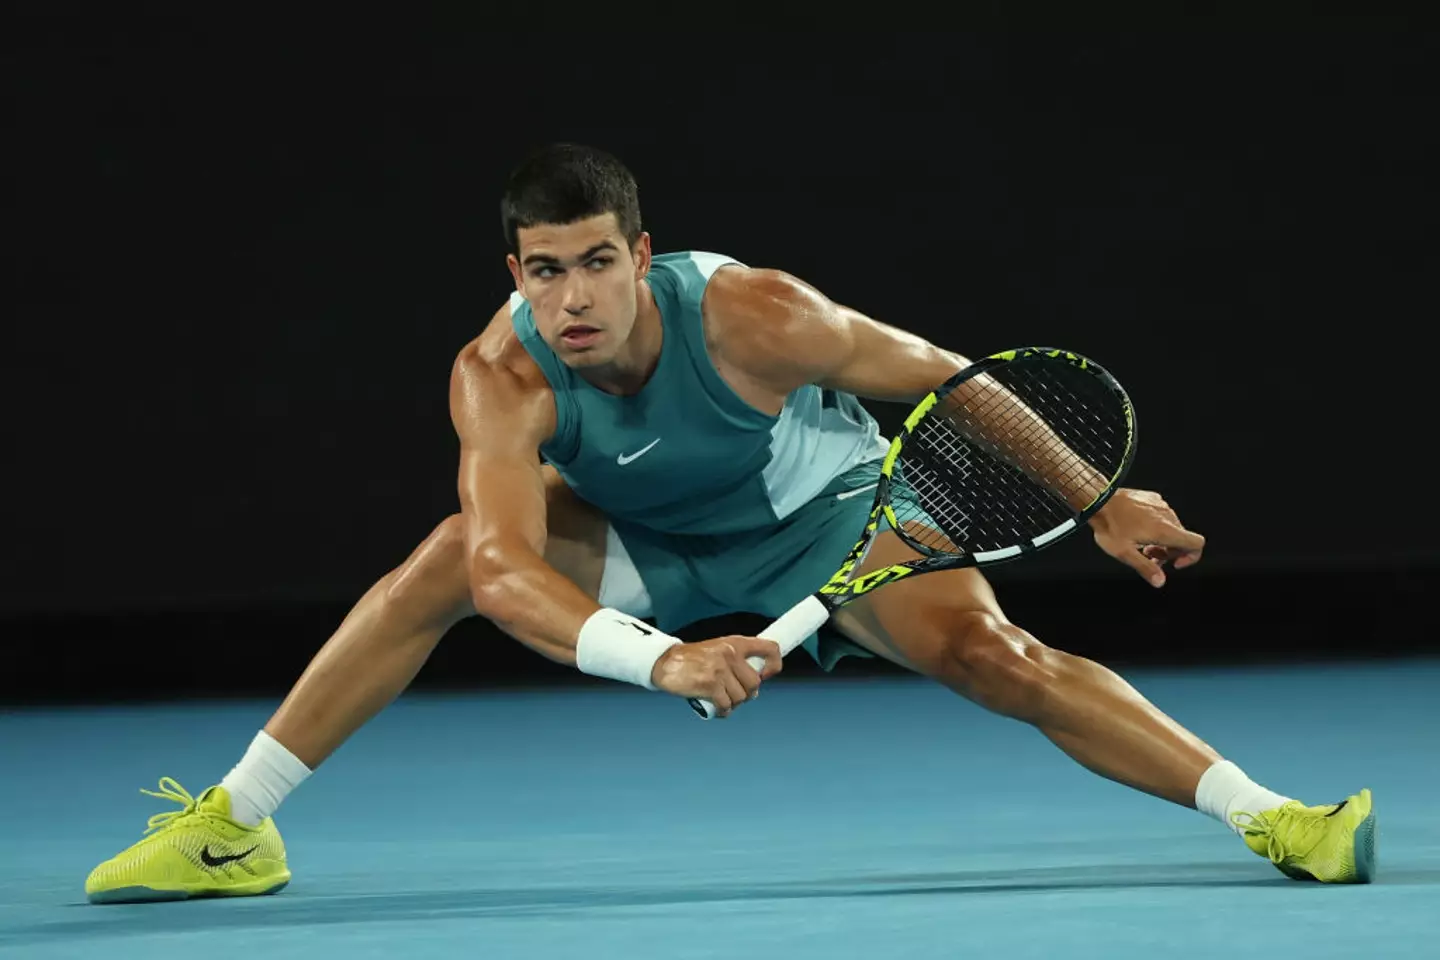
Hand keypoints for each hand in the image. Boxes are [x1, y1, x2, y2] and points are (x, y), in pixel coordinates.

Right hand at [650, 636, 782, 717]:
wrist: (665, 662)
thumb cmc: (693, 659)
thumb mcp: (718, 649)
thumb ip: (737, 660)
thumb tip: (756, 681)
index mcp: (736, 643)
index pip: (770, 649)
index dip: (774, 665)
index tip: (765, 675)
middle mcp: (730, 654)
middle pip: (755, 683)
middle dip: (747, 693)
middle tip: (734, 694)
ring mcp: (720, 670)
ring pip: (741, 697)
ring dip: (733, 704)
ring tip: (722, 700)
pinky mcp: (709, 685)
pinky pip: (726, 705)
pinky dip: (723, 711)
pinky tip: (717, 708)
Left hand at [1089, 488, 1204, 587]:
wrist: (1098, 500)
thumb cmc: (1109, 526)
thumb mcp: (1124, 553)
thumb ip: (1145, 568)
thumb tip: (1160, 582)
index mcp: (1165, 529)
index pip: (1197, 543)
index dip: (1191, 557)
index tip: (1174, 563)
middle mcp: (1167, 515)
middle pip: (1182, 539)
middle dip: (1170, 552)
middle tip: (1149, 557)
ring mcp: (1160, 504)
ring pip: (1172, 527)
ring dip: (1162, 540)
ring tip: (1141, 546)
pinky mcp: (1152, 498)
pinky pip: (1162, 516)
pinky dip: (1156, 527)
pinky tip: (1137, 530)